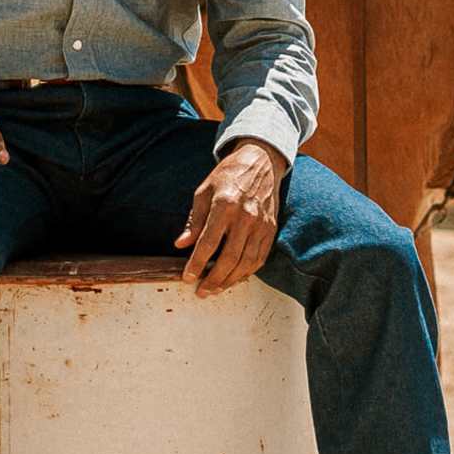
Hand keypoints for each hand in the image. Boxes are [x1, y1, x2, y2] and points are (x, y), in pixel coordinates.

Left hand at [175, 142, 287, 292]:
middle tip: (201, 291)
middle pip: (229, 258)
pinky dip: (247, 272)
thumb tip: (182, 244)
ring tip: (216, 289)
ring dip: (230, 280)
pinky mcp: (271, 229)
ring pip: (246, 262)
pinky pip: (260, 258)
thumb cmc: (228, 175)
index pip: (208, 242)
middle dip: (213, 279)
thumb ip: (194, 220)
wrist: (260, 162)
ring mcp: (261, 224)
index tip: (187, 277)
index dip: (196, 263)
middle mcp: (245, 216)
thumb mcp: (204, 192)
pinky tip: (235, 279)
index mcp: (225, 204)